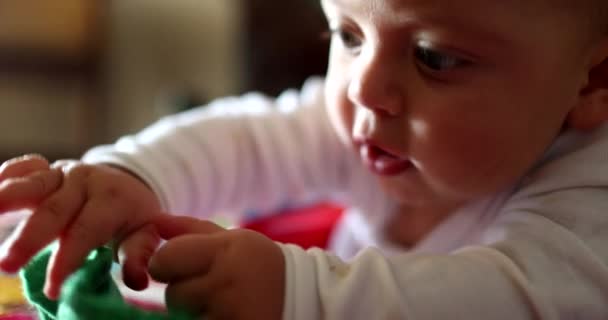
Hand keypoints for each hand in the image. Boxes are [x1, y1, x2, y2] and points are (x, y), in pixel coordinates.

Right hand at [0, 154, 163, 297]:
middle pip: (54, 210)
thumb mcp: (145, 233)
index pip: (87, 230)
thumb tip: (138, 280)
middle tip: (7, 266)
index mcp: (111, 198)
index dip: (68, 260)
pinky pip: (22, 167)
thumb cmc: (131, 216)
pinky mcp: (45, 168)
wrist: (126, 182)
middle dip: (29, 239)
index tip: (52, 288)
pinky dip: (5, 176)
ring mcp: (62, 172)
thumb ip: (139, 254)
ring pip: (32, 184)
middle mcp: (85, 181)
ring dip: (6, 200)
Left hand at [149, 215, 284, 319]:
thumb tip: (154, 220)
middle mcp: (227, 280)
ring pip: (184, 317)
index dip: (165, 264)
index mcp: (225, 250)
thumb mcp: (232, 239)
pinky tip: (227, 315)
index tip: (177, 266)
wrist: (302, 295)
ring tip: (221, 303)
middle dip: (183, 292)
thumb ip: (190, 229)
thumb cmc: (258, 263)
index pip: (165, 259)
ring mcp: (231, 312)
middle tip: (210, 288)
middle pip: (172, 294)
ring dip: (195, 312)